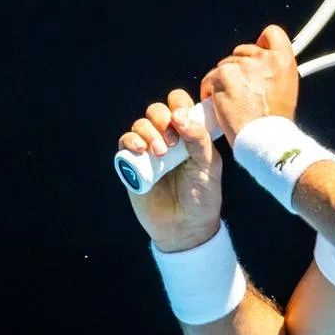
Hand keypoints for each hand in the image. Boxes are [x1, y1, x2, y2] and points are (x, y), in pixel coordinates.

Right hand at [118, 89, 222, 252]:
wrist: (186, 228)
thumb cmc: (202, 197)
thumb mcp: (209, 166)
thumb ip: (199, 139)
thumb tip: (181, 116)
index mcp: (189, 135)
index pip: (180, 105)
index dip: (179, 106)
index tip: (183, 120)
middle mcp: (168, 139)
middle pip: (157, 110)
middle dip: (162, 118)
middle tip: (173, 141)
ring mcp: (149, 151)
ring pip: (141, 124)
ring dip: (149, 132)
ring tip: (161, 153)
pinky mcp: (132, 165)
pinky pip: (125, 143)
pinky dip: (131, 140)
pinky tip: (141, 149)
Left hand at [199, 24, 298, 146]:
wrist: (265, 138)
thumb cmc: (275, 121)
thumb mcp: (286, 88)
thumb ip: (274, 71)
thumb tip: (262, 66)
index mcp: (284, 60)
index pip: (272, 33)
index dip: (262, 43)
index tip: (257, 55)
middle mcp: (263, 58)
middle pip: (242, 51)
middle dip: (239, 68)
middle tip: (243, 90)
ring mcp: (242, 65)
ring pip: (224, 66)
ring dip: (224, 81)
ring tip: (234, 102)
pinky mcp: (222, 75)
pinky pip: (209, 78)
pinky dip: (210, 91)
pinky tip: (219, 105)